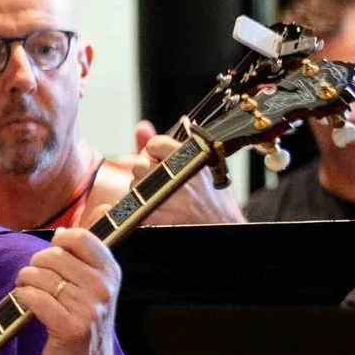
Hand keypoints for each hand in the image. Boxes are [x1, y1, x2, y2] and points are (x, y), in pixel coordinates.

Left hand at [16, 226, 125, 354]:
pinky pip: (33, 298)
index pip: (77, 237)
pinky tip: (28, 307)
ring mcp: (90, 308)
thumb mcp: (96, 283)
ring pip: (38, 276)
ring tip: (33, 296)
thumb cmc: (84, 322)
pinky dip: (23, 299)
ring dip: (25, 284)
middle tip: (38, 284)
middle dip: (35, 267)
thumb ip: (93, 248)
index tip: (55, 261)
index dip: (56, 246)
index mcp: (111, 271)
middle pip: (51, 255)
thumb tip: (105, 204)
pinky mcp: (71, 327)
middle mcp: (104, 287)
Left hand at [100, 129, 238, 226]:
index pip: (155, 144)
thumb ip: (168, 146)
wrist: (224, 226)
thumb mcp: (201, 165)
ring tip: (162, 199)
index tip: (160, 160)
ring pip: (134, 186)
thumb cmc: (214, 198)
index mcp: (193, 159)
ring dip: (142, 193)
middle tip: (161, 185)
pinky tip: (149, 211)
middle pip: (140, 166)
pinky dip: (134, 210)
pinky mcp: (159, 216)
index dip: (154, 153)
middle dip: (146, 175)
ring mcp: (169, 196)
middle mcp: (181, 175)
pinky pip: (131, 208)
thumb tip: (140, 128)